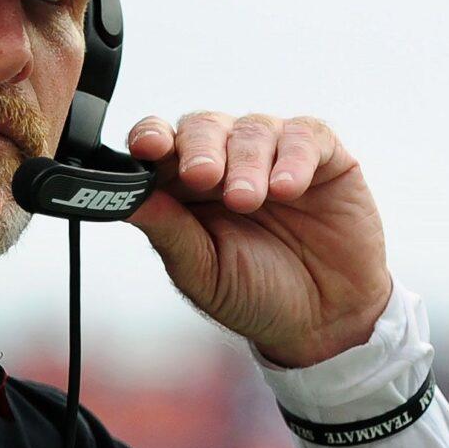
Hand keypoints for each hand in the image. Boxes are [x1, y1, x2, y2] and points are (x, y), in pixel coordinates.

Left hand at [123, 112, 393, 369]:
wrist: (324, 321)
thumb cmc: (256, 294)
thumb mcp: (204, 272)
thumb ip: (168, 231)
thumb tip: (124, 199)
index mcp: (186, 187)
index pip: (160, 144)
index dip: (151, 137)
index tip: (149, 148)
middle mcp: (227, 160)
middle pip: (202, 126)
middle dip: (199, 148)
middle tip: (201, 178)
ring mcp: (275, 154)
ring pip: (252, 129)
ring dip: (246, 162)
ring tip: (248, 200)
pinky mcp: (324, 156)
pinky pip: (305, 136)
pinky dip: (294, 158)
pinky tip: (287, 188)